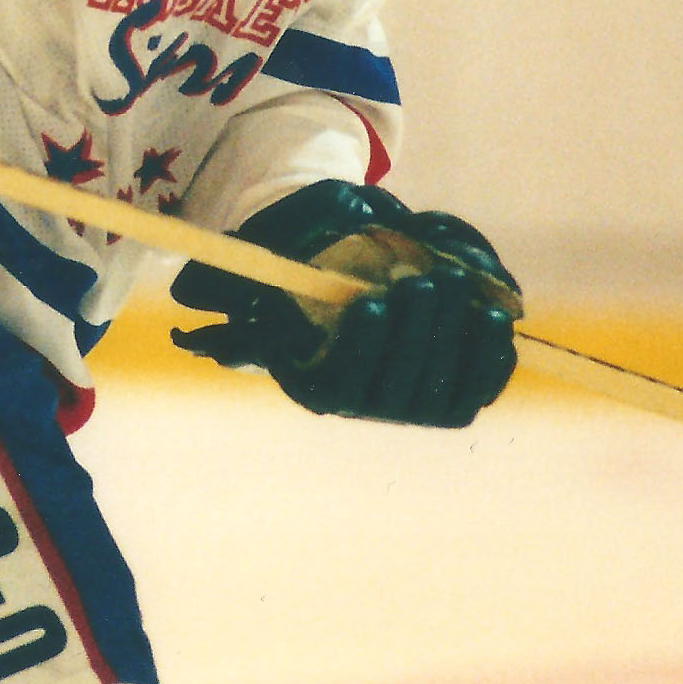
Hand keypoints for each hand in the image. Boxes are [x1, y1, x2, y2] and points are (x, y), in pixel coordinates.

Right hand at [171, 181, 522, 426]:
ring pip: (439, 386)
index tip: (372, 300)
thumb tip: (187, 291)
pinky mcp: (451, 403)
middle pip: (396, 384)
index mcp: (317, 385)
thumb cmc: (318, 278)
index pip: (340, 382)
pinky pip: (477, 390)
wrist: (364, 295)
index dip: (360, 344)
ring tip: (461, 289)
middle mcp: (364, 406)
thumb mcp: (280, 275)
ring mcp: (410, 408)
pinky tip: (495, 320)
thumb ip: (243, 279)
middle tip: (426, 280)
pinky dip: (490, 359)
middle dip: (415, 330)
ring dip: (456, 339)